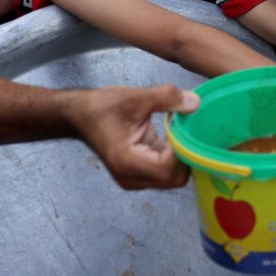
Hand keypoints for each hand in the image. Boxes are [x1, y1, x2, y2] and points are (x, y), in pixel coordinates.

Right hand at [69, 84, 198, 189]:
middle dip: (186, 154)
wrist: (80, 115)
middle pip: (174, 178)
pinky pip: (166, 170)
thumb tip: (195, 103)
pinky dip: (174, 155)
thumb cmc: (101, 107)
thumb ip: (166, 97)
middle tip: (188, 128)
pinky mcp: (140, 172)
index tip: (186, 126)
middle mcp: (132, 177)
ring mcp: (136, 178)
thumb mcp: (135, 97)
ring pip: (173, 176)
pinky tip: (173, 134)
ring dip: (181, 155)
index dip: (183, 149)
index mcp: (127, 162)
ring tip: (180, 130)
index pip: (168, 168)